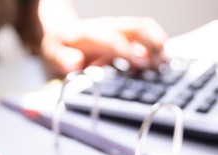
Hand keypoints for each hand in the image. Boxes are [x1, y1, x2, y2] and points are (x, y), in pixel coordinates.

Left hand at [40, 16, 167, 75]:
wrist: (58, 34)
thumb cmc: (56, 47)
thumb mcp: (52, 55)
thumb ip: (63, 59)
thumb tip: (75, 63)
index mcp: (88, 33)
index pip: (111, 38)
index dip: (127, 50)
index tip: (141, 63)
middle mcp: (106, 27)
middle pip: (134, 27)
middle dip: (150, 44)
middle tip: (160, 65)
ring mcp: (116, 30)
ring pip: (143, 28)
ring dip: (158, 44)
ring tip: (166, 64)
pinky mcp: (123, 36)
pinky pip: (144, 35)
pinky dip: (157, 46)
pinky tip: (162, 63)